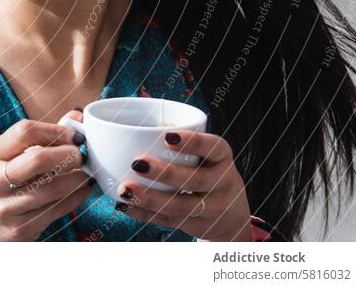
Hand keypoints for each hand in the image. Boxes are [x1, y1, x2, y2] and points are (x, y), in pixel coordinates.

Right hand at [0, 115, 93, 240]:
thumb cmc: (10, 182)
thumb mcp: (17, 156)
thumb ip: (46, 136)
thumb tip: (77, 117)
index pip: (25, 131)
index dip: (55, 130)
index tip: (74, 135)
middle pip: (37, 159)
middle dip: (68, 154)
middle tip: (82, 155)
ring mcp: (7, 206)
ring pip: (51, 188)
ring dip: (77, 179)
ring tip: (87, 173)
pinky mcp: (22, 227)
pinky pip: (57, 209)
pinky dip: (76, 197)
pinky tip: (82, 190)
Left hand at [114, 129, 251, 241]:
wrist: (231, 216)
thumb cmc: (208, 171)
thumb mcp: (207, 156)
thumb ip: (182, 143)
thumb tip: (141, 130)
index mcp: (222, 158)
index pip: (213, 147)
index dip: (192, 142)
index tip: (166, 136)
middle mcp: (222, 183)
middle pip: (195, 179)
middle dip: (164, 172)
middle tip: (137, 163)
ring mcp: (211, 208)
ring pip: (179, 205)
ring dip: (149, 198)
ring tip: (124, 189)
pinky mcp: (195, 225)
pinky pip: (167, 220)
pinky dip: (143, 213)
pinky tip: (124, 206)